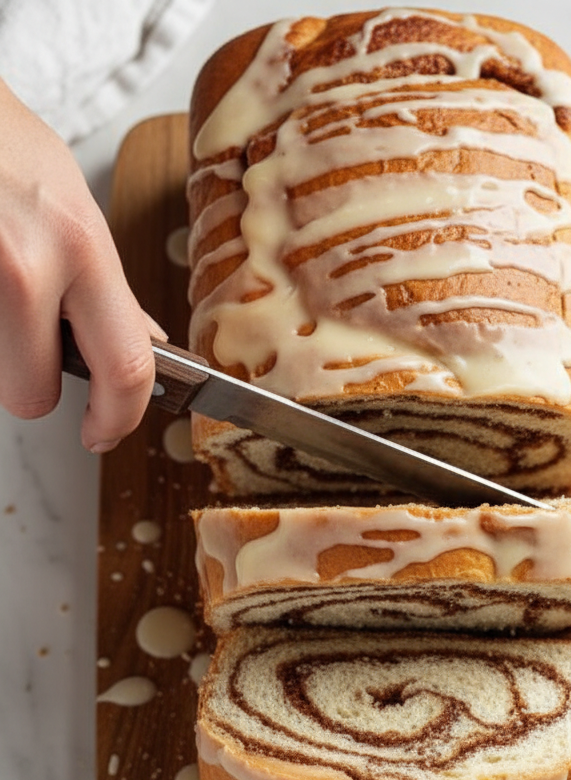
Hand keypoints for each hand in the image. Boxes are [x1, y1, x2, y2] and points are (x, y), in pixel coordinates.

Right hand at [0, 80, 162, 450]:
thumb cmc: (1, 146)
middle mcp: (25, 267)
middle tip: (29, 346)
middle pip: (33, 395)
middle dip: (31, 385)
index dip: (119, 417)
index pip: (126, 367)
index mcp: (80, 247)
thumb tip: (144, 344)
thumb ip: (108, 287)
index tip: (107, 430)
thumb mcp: (75, 210)